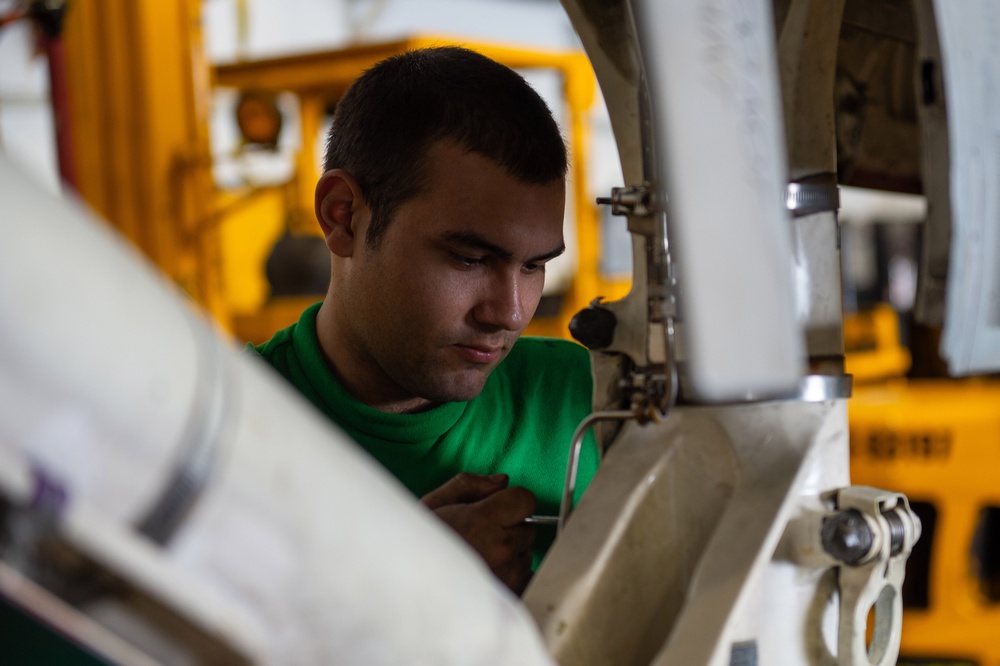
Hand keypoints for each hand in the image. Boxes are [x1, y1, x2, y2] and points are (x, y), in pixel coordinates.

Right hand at [421, 473, 536, 594]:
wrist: (406, 588)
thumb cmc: (417, 546)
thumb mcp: (433, 504)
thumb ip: (469, 485)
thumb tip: (502, 481)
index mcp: (482, 521)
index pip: (525, 500)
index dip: (512, 501)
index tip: (498, 509)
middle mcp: (500, 549)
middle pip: (528, 528)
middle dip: (510, 528)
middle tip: (481, 536)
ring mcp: (508, 576)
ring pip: (526, 554)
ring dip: (511, 554)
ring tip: (480, 559)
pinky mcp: (510, 597)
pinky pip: (526, 578)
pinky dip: (513, 577)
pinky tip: (488, 576)